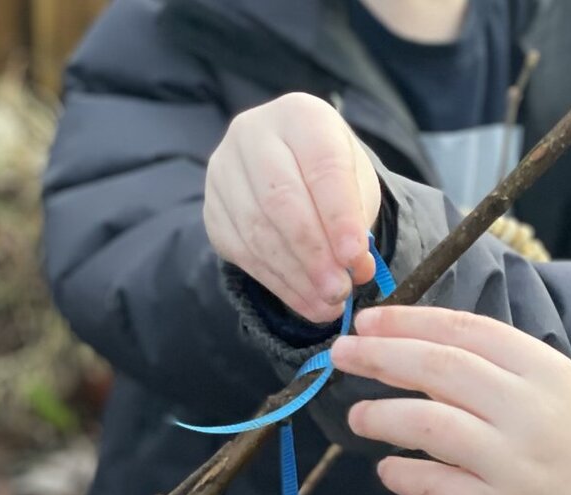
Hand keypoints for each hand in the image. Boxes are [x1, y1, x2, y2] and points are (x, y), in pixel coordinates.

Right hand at [203, 93, 382, 323]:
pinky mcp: (212, 208)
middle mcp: (253, 133)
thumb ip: (358, 223)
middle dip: (315, 253)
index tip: (356, 257)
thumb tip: (355, 269)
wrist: (293, 171)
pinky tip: (306, 301)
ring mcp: (223, 170)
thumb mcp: (357, 186)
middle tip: (341, 290)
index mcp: (300, 115)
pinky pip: (242, 252)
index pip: (322, 166)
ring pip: (257, 231)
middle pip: (281, 200)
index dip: (339, 215)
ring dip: (297, 275)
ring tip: (329, 302)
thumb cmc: (333, 176)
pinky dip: (278, 283)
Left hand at [331, 306, 570, 494]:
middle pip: (438, 368)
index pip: (465, 331)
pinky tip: (389, 467)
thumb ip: (501, 367)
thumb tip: (418, 345)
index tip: (368, 323)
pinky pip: (433, 485)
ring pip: (428, 424)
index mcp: (547, 372)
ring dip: (381, 415)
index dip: (408, 322)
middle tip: (340, 355)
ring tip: (358, 415)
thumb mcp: (561, 389)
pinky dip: (402, 472)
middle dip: (379, 357)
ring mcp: (513, 465)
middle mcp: (529, 412)